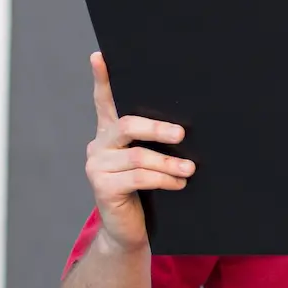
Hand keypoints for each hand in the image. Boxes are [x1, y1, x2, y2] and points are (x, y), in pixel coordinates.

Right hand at [85, 51, 193, 252]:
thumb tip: (186, 127)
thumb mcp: (150, 162)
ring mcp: (97, 166)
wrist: (129, 232)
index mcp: (109, 133)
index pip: (104, 101)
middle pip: (127, 125)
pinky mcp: (102, 187)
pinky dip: (163, 179)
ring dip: (169, 162)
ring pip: (138, 156)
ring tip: (189, 168)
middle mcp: (99, 145)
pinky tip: (179, 183)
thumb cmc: (146, 193)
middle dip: (158, 128)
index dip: (102, 79)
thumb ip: (154, 143)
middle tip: (182, 134)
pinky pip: (138, 177)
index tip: (100, 56)